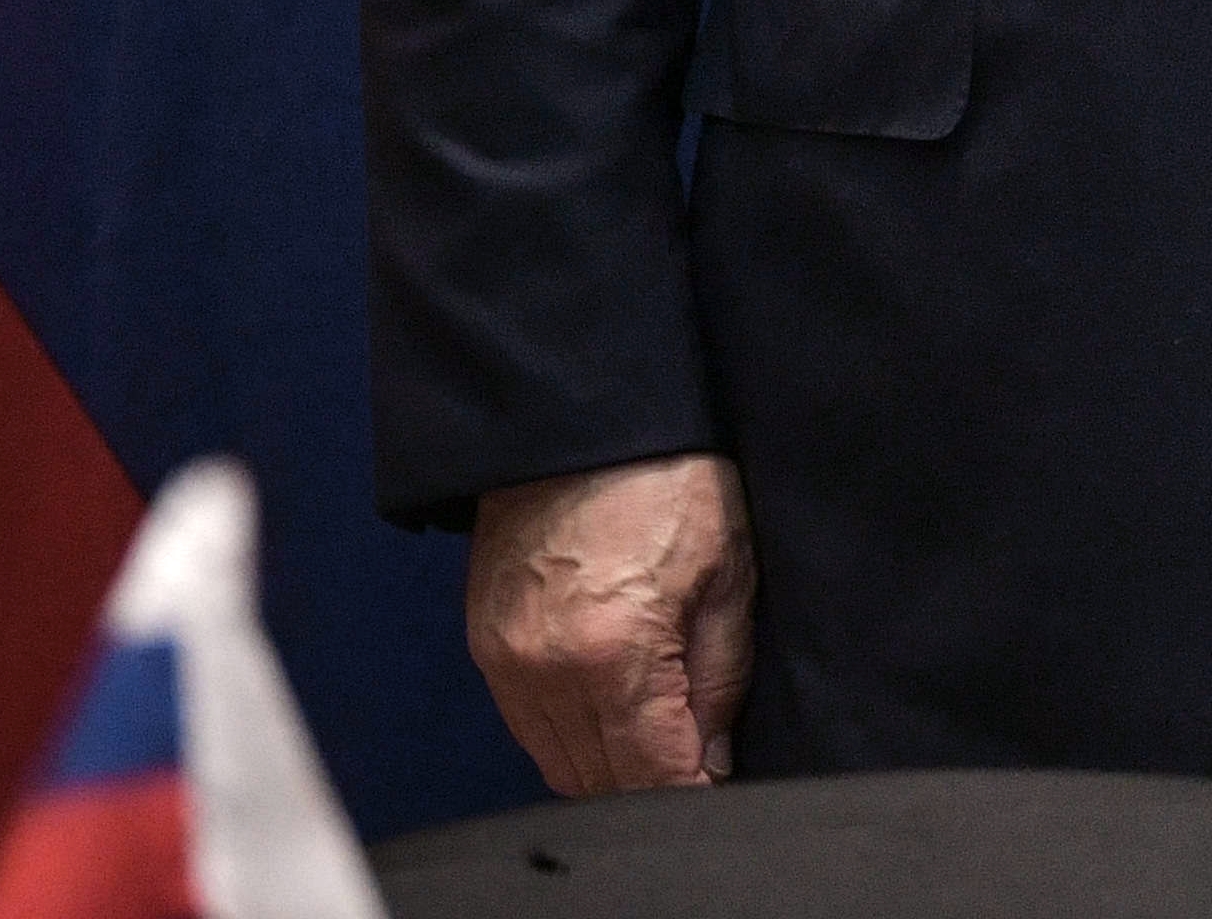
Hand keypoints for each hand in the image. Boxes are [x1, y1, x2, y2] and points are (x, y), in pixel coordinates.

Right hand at [467, 454, 752, 793]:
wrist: (584, 416)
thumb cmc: (671, 478)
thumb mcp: (728, 575)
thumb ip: (720, 680)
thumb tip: (712, 759)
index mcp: (614, 653)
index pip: (650, 775)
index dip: (689, 794)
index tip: (716, 790)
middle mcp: (545, 669)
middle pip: (597, 781)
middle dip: (650, 783)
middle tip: (695, 762)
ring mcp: (504, 660)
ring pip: (556, 761)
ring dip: (606, 765)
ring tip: (658, 734)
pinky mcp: (483, 643)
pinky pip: (525, 723)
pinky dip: (568, 732)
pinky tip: (609, 708)